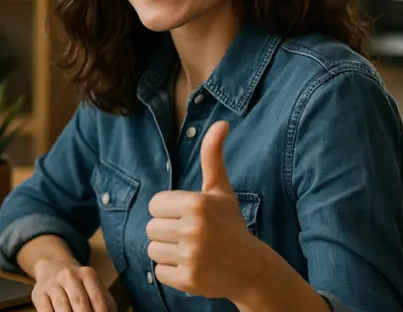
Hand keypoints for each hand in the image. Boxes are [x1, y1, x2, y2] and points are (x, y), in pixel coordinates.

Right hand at [31, 258, 117, 311]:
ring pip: (63, 308)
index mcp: (87, 274)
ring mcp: (52, 284)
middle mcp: (68, 276)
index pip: (98, 299)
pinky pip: (46, 311)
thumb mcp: (94, 286)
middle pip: (80, 303)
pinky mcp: (39, 294)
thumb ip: (105, 304)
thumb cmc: (79, 285)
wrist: (52, 267)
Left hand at [145, 121, 264, 300]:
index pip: (154, 205)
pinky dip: (171, 271)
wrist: (251, 269)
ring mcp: (191, 256)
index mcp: (197, 203)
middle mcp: (194, 229)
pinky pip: (159, 271)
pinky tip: (192, 267)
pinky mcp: (188, 279)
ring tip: (191, 251)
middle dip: (167, 232)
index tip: (188, 216)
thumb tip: (221, 122)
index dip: (168, 211)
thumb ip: (213, 156)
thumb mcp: (221, 190)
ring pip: (152, 249)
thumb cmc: (230, 225)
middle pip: (151, 228)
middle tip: (191, 236)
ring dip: (167, 252)